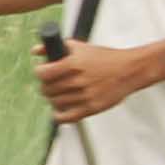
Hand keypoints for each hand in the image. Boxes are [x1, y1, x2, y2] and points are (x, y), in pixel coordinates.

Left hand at [36, 37, 158, 122]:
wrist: (129, 70)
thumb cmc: (106, 58)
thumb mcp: (80, 47)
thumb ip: (55, 47)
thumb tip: (35, 51)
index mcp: (73, 64)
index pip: (43, 74)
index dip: (40, 72)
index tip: (42, 72)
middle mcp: (78, 81)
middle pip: (47, 89)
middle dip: (46, 85)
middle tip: (51, 83)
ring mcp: (84, 96)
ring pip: (55, 102)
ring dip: (53, 98)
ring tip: (58, 94)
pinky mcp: (91, 108)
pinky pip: (66, 118)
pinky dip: (59, 115)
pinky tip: (60, 110)